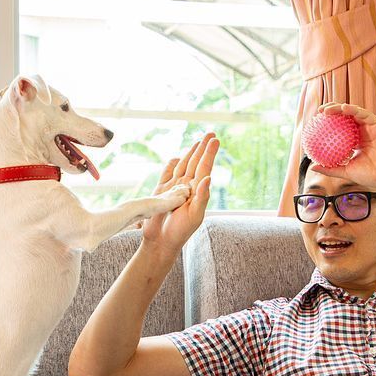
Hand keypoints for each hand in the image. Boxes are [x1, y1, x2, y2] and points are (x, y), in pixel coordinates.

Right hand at [141, 134, 217, 257]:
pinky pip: (167, 174)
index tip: (215, 140)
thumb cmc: (180, 232)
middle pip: (196, 163)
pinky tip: (177, 157)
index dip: (209, 153)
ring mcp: (174, 188)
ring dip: (190, 153)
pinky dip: (171, 165)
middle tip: (211, 134)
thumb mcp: (194, 216)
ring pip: (183, 166)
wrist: (161, 242)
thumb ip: (202, 197)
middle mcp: (187, 188)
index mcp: (197, 192)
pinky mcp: (161, 191)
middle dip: (203, 148)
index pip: (204, 168)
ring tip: (198, 142)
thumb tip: (208, 178)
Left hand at [313, 103, 375, 193]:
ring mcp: (371, 127)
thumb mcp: (346, 171)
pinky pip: (365, 114)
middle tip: (320, 111)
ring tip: (328, 109)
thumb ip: (330, 168)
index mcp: (356, 141)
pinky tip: (344, 108)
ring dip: (340, 107)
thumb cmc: (371, 175)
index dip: (329, 122)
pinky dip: (354, 110)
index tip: (315, 121)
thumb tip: (313, 167)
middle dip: (332, 110)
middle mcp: (363, 132)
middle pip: (346, 117)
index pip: (340, 127)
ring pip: (354, 112)